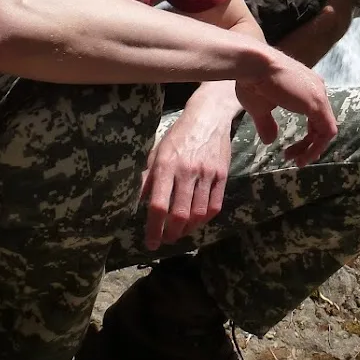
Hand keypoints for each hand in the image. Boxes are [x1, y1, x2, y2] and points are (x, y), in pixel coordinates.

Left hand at [140, 106, 232, 250]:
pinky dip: (205, 219)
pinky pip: (215, 206)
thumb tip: (137, 202)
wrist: (208, 116)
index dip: (154, 228)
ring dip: (188, 230)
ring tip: (180, 233)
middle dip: (171, 234)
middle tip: (166, 240)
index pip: (159, 205)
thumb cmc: (178, 135)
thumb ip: (148, 177)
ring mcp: (207, 174)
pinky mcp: (222, 175)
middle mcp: (187, 171)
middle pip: (180, 214)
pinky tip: (197, 222)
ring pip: (199, 213)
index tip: (151, 243)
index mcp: (166, 165)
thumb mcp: (157, 152)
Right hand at [235, 54, 337, 165]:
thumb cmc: (253, 80)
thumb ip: (267, 123)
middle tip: (293, 158)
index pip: (315, 117)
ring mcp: (318, 95)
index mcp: (305, 87)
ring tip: (298, 161)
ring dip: (313, 149)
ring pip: (326, 129)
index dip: (307, 137)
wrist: (253, 64)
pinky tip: (303, 156)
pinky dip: (317, 147)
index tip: (291, 150)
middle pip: (321, 124)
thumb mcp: (259, 108)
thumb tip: (269, 141)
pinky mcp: (317, 103)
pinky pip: (327, 131)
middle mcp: (316, 89)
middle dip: (309, 145)